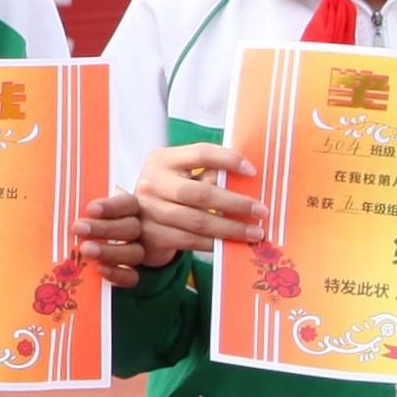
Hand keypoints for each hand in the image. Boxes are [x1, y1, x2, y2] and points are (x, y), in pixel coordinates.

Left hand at [75, 188, 153, 287]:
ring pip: (134, 252)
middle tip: (78, 228)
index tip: (91, 209)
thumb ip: (78, 208)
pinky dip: (118, 274)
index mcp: (129, 210)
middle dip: (105, 229)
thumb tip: (54, 206)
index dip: (112, 206)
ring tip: (85, 250)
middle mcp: (138, 229)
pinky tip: (100, 270)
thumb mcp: (85, 211)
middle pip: (131, 227)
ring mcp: (139, 251)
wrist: (106, 247)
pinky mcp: (134, 272)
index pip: (128, 204)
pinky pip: (133, 276)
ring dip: (109, 251)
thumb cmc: (84, 224)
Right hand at [134, 142, 262, 253]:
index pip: (201, 153)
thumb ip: (207, 173)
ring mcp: (148, 210)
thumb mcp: (182, 176)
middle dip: (235, 203)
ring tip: (254, 233)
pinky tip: (231, 244)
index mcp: (162, 160)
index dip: (229, 160)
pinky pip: (190, 241)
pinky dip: (215, 243)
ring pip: (197, 221)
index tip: (253, 171)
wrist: (135, 223)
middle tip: (260, 211)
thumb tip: (248, 179)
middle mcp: (151, 182)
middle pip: (200, 193)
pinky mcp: (151, 235)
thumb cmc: (169, 195)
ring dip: (231, 228)